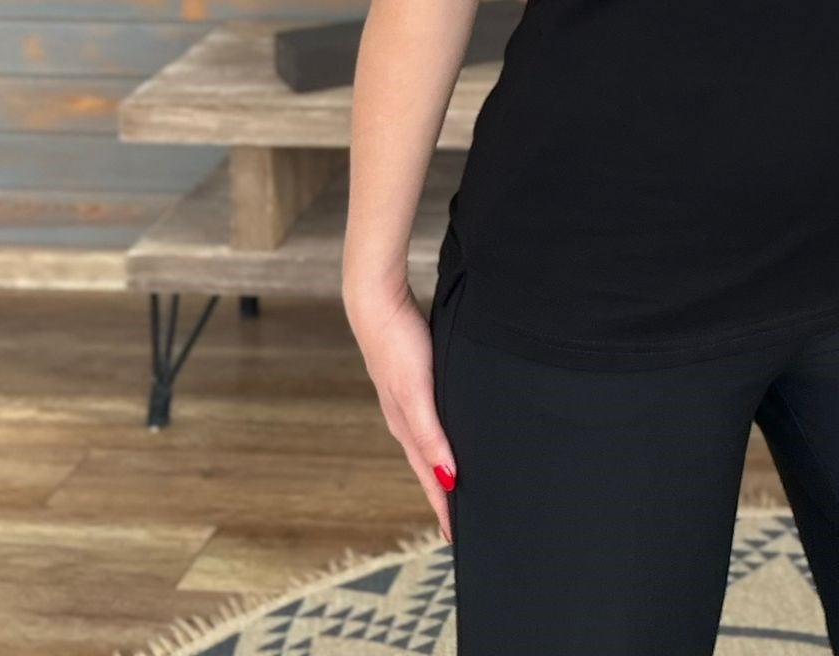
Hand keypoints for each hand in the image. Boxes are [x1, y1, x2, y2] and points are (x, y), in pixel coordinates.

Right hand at [346, 281, 457, 542]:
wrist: (377, 301)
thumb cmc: (396, 345)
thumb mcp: (415, 393)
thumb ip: (429, 435)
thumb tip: (448, 478)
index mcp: (407, 426)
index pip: (431, 477)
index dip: (443, 506)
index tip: (457, 537)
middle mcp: (406, 418)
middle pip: (429, 465)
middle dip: (444, 494)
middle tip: (461, 522)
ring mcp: (408, 399)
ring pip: (430, 443)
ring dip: (443, 466)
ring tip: (457, 486)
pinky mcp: (413, 378)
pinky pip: (431, 418)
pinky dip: (441, 436)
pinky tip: (450, 432)